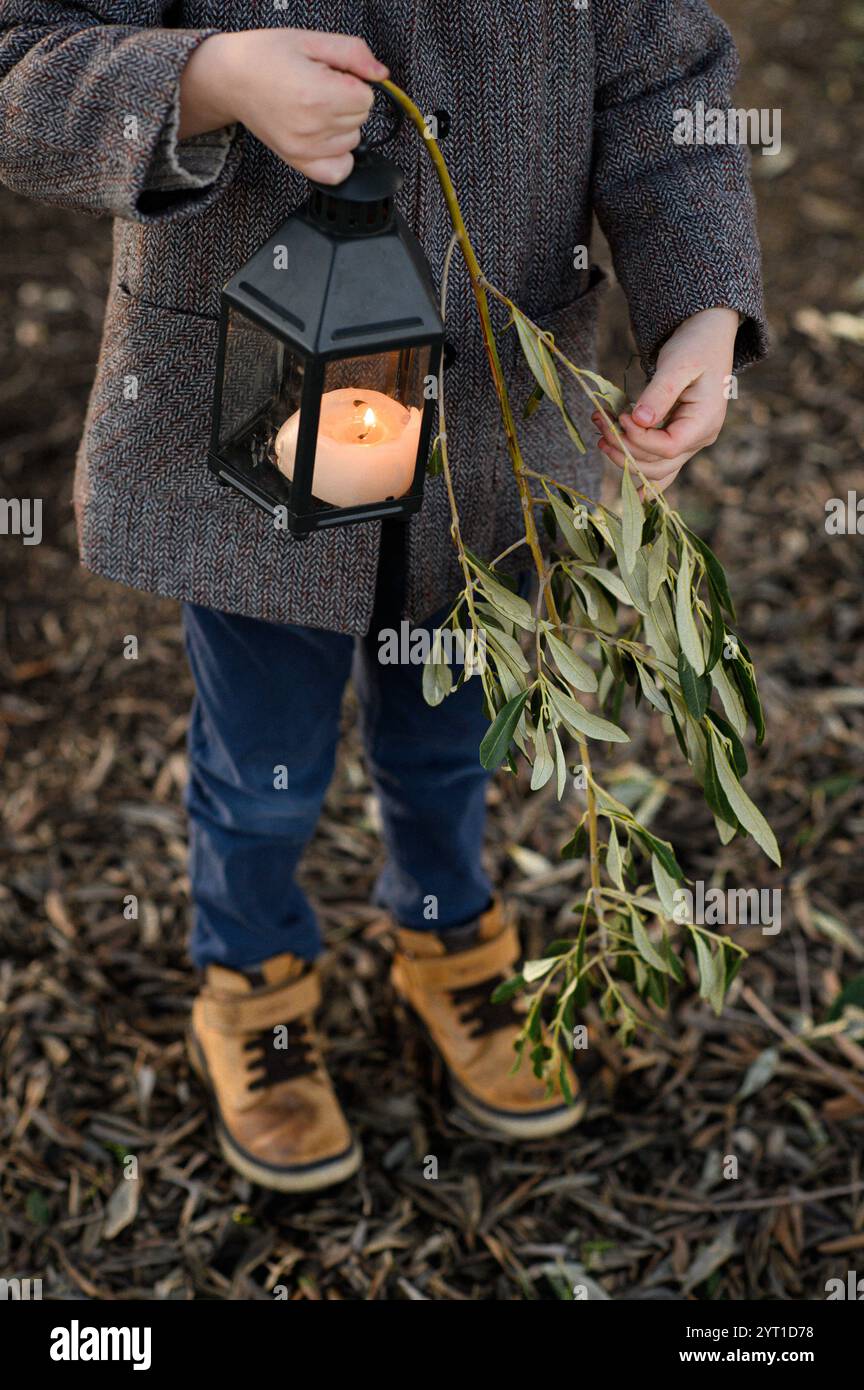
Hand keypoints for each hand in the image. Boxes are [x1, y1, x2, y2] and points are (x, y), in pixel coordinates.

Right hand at [179, 29, 388, 184]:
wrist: (230, 78)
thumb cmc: (266, 56)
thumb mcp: (311, 40)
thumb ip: (353, 53)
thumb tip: (381, 73)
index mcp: (317, 94)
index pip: (367, 97)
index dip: (354, 81)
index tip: (334, 74)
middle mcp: (312, 127)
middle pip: (361, 119)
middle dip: (348, 100)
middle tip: (320, 87)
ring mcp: (304, 149)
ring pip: (352, 141)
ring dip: (342, 125)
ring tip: (315, 107)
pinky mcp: (297, 162)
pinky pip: (338, 171)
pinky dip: (339, 156)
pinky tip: (326, 137)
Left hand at [592, 306, 739, 493]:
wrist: (707, 336)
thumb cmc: (695, 346)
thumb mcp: (677, 364)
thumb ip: (659, 393)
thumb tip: (638, 421)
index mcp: (705, 422)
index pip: (667, 447)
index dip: (638, 438)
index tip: (619, 417)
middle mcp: (700, 439)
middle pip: (658, 464)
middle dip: (625, 449)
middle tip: (599, 425)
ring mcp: (690, 442)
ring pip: (656, 469)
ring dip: (625, 456)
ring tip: (600, 433)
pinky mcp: (677, 438)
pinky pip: (660, 465)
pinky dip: (641, 472)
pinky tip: (626, 488)